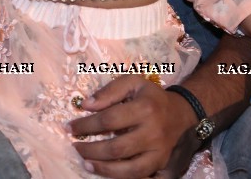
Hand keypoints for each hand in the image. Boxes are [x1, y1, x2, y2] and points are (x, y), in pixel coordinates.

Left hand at [71, 75, 197, 178]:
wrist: (181, 113)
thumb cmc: (150, 97)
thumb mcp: (132, 82)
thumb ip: (109, 91)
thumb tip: (86, 105)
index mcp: (145, 109)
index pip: (109, 120)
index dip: (86, 125)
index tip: (69, 127)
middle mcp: (153, 133)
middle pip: (117, 148)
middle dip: (91, 150)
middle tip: (75, 147)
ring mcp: (158, 152)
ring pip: (130, 169)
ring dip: (104, 169)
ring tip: (87, 164)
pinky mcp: (160, 163)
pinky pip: (140, 176)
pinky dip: (121, 177)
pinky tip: (106, 172)